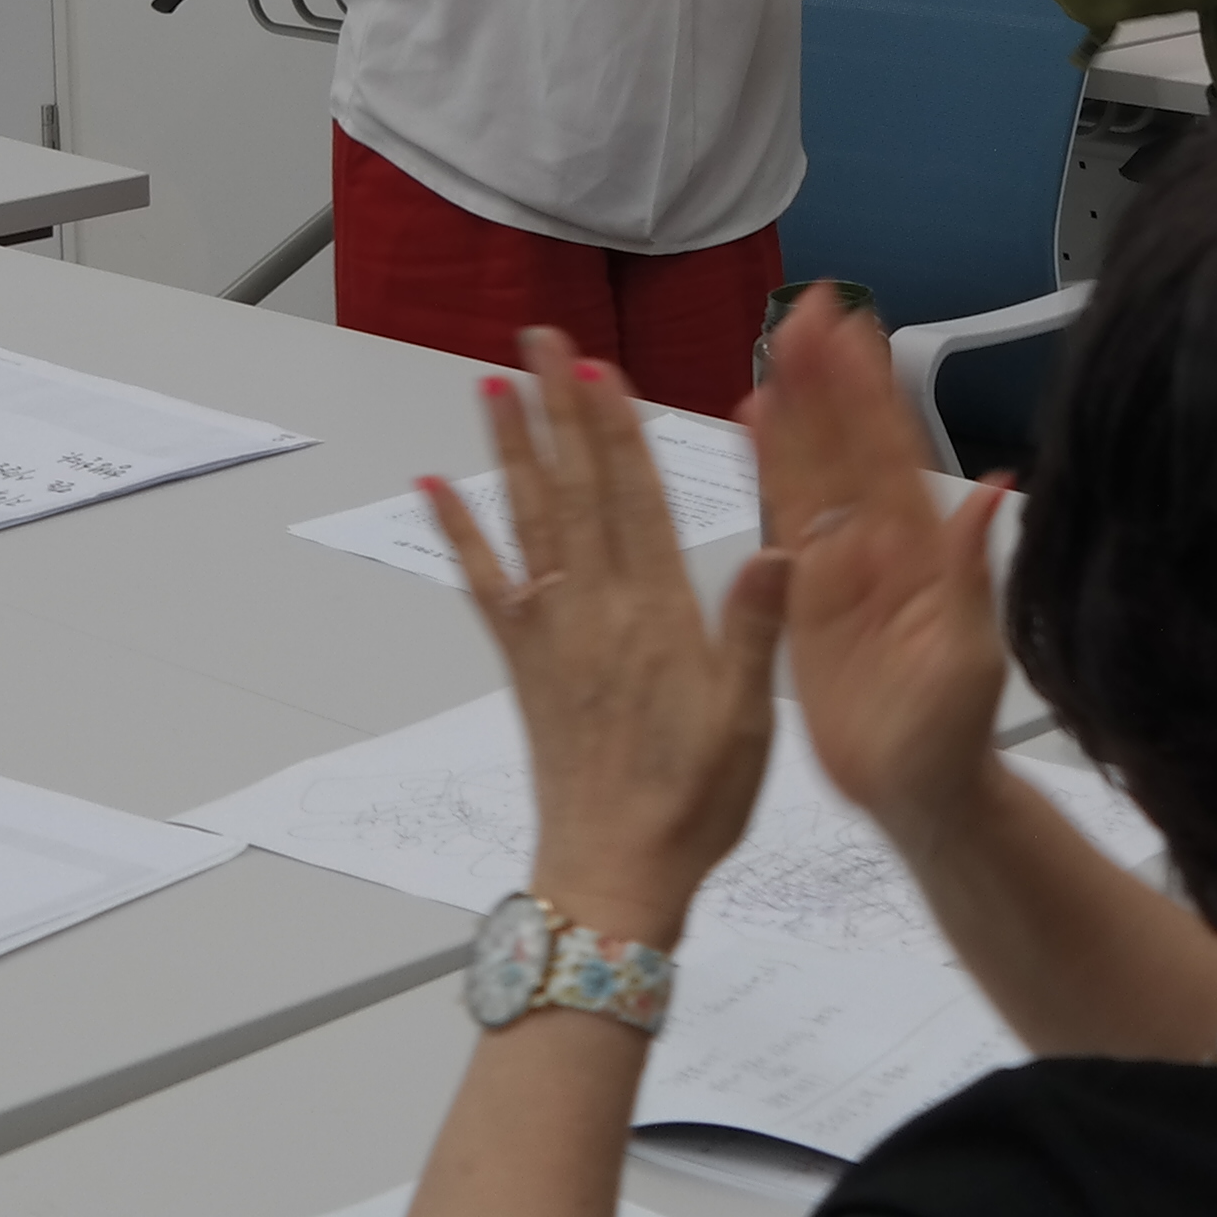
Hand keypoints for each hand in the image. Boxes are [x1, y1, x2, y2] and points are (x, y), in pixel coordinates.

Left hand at [431, 335, 793, 947]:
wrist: (615, 875)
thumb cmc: (690, 806)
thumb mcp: (747, 721)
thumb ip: (754, 628)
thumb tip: (779, 549)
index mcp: (658, 616)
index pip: (638, 498)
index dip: (620, 428)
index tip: (604, 368)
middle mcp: (598, 611)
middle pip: (578, 487)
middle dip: (560, 409)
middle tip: (542, 341)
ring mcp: (554, 632)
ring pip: (531, 519)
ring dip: (513, 448)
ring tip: (495, 384)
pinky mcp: (524, 662)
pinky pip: (485, 583)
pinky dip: (460, 532)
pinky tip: (438, 488)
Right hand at [745, 288, 1013, 863]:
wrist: (920, 794)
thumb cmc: (953, 735)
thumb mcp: (972, 656)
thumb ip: (972, 574)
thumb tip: (994, 495)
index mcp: (918, 551)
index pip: (888, 452)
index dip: (867, 389)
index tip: (854, 329)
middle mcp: (877, 545)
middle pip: (844, 444)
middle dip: (826, 375)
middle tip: (809, 308)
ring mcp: (839, 566)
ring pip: (810, 470)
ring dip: (795, 407)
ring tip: (778, 347)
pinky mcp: (804, 596)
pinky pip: (781, 521)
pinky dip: (768, 469)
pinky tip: (755, 422)